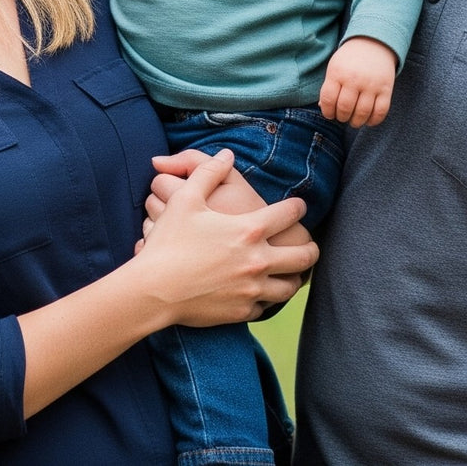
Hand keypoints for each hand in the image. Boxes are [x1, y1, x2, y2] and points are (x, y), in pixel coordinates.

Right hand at [134, 149, 317, 325]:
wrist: (154, 290)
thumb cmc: (169, 242)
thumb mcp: (186, 199)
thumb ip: (208, 172)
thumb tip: (226, 154)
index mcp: (249, 230)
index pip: (289, 214)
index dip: (298, 207)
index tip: (299, 207)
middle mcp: (258, 260)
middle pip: (304, 256)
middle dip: (312, 249)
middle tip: (312, 246)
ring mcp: (252, 289)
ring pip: (290, 286)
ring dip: (295, 277)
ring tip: (295, 273)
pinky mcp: (241, 311)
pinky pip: (266, 306)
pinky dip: (269, 298)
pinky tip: (265, 293)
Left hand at [319, 36, 396, 126]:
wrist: (373, 43)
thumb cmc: (350, 59)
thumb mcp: (335, 67)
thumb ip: (329, 87)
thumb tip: (323, 107)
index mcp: (337, 72)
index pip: (328, 99)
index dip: (327, 112)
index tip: (330, 114)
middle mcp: (354, 79)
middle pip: (345, 108)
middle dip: (341, 117)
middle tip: (342, 116)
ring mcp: (371, 84)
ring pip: (362, 113)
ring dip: (356, 122)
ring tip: (354, 120)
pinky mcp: (386, 89)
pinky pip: (380, 111)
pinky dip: (374, 121)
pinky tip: (368, 120)